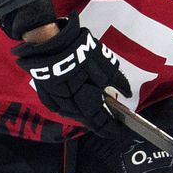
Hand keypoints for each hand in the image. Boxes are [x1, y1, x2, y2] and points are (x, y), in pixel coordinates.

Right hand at [11, 15, 130, 136]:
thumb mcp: (105, 65)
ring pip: (71, 115)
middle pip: (86, 121)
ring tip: (93, 118)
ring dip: (84, 118)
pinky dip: (68, 108)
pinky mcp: (45, 92)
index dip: (111, 127)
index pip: (101, 121)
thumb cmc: (81, 53)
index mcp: (85, 102)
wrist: (49, 42)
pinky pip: (57, 106)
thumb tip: (127, 94)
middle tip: (108, 128)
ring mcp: (54, 101)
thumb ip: (117, 82)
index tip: (119, 130)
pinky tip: (73, 106)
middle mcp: (69, 107)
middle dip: (99, 126)